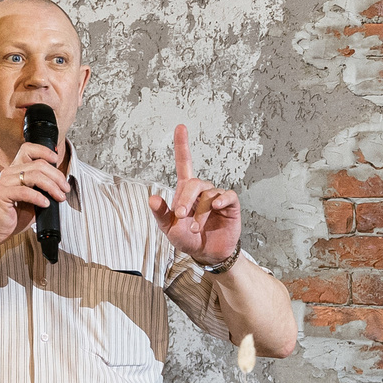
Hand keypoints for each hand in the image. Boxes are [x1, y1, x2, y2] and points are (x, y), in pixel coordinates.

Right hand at [0, 142, 69, 249]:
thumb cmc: (11, 216)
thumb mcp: (31, 199)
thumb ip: (41, 189)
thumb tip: (60, 186)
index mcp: (15, 170)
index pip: (28, 149)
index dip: (45, 151)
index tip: (57, 160)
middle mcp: (9, 172)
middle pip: (38, 164)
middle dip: (56, 176)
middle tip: (65, 188)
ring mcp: (5, 182)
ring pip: (35, 175)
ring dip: (52, 186)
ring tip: (59, 197)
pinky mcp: (2, 194)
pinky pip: (25, 191)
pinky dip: (39, 197)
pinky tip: (45, 204)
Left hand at [148, 124, 239, 264]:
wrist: (207, 254)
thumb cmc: (187, 238)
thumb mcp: (169, 229)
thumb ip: (161, 214)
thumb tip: (151, 198)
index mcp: (185, 192)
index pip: (184, 163)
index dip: (182, 145)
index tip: (181, 127)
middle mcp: (202, 191)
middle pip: (194, 182)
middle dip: (186, 199)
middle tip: (181, 216)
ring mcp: (217, 197)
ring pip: (208, 194)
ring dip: (200, 213)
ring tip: (195, 229)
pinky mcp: (230, 205)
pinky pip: (226, 196)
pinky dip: (220, 200)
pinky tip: (215, 207)